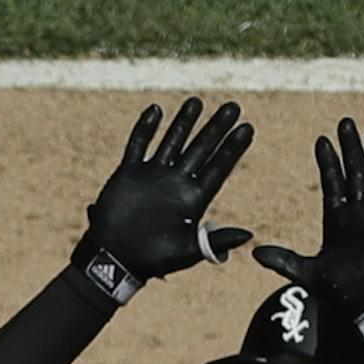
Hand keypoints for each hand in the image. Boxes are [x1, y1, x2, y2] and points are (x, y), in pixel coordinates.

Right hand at [76, 97, 253, 294]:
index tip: (247, 128)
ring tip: (197, 102)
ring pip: (172, 142)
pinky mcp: (130, 173)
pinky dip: (145, 128)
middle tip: (234, 106)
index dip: (232, 149)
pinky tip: (156, 110)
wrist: (115, 259)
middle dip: (216, 128)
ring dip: (184, 123)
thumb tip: (248, 236)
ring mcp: (153, 176)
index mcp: (192, 199)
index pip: (218, 168)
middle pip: (201, 149)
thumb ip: (215, 242)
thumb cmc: (152, 260)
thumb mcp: (187, 252)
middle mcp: (175, 183)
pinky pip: (138, 145)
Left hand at [254, 120, 363, 333]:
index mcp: (337, 221)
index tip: (321, 140)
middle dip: (351, 148)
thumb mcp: (308, 274)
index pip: (332, 183)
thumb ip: (284, 261)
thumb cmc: (343, 293)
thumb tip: (255, 253)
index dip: (328, 162)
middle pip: (355, 173)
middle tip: (345, 122)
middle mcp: (359, 214)